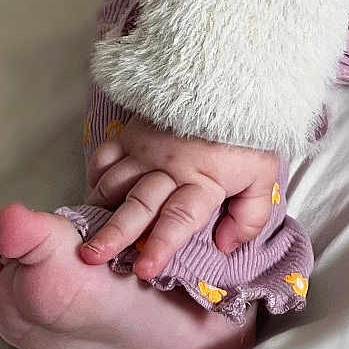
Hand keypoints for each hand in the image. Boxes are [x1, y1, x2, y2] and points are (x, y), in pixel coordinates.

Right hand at [78, 115, 280, 278]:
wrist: (236, 79)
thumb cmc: (250, 133)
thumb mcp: (263, 174)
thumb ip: (250, 216)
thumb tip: (224, 246)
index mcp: (204, 179)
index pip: (179, 218)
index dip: (161, 245)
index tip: (142, 270)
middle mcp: (171, 166)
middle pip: (139, 203)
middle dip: (115, 232)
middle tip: (91, 256)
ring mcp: (148, 146)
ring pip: (116, 181)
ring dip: (100, 208)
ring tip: (85, 233)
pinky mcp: (135, 129)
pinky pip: (106, 153)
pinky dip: (96, 174)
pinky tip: (93, 192)